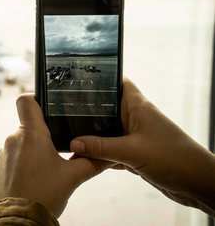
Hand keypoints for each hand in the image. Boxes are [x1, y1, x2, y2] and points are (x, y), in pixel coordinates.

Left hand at [0, 94, 110, 217]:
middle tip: (58, 149)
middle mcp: (13, 140)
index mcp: (31, 135)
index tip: (49, 106)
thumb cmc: (43, 197)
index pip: (26, 100)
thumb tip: (110, 155)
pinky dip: (23, 164)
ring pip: (21, 143)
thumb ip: (92, 162)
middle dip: (44, 135)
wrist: (17, 222)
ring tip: (46, 170)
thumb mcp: (73, 178)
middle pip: (29, 125)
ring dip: (33, 151)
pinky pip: (12, 158)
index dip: (37, 98)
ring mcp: (3, 154)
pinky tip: (33, 179)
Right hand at [70, 78, 214, 216]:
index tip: (79, 80)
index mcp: (138, 107)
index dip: (101, 79)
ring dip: (94, 138)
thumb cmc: (174, 159)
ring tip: (71, 137)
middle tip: (65, 113)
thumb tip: (75, 142)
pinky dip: (101, 156)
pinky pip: (112, 151)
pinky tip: (87, 160)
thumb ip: (101, 147)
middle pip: (107, 109)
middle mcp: (135, 119)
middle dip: (89, 113)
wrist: (198, 184)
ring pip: (108, 132)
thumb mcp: (132, 151)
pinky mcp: (136, 154)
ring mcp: (135, 137)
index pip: (118, 83)